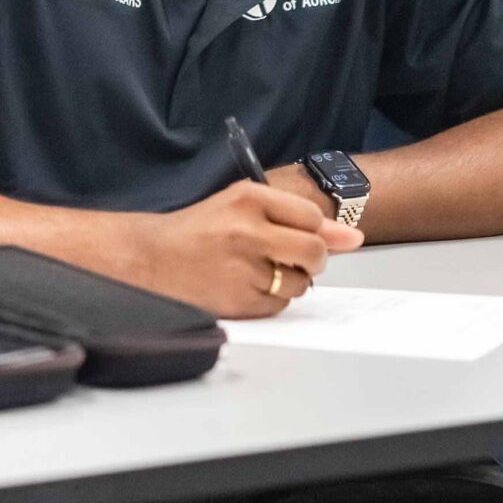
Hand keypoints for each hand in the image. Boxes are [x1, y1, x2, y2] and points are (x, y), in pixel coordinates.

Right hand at [138, 180, 363, 319]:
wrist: (149, 258)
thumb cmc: (199, 230)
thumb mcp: (242, 207)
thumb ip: (298, 219)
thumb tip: (353, 237)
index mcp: (248, 198)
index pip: (312, 217)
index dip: (310, 230)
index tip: (295, 234)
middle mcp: (247, 230)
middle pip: (314, 250)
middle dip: (311, 259)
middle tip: (287, 257)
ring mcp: (243, 268)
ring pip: (300, 282)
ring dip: (288, 281)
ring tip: (255, 271)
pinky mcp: (239, 300)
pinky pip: (280, 304)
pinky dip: (270, 299)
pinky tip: (245, 286)